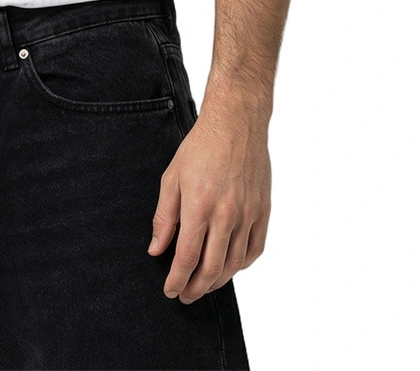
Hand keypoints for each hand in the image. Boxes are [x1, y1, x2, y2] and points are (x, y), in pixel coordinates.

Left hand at [147, 110, 270, 302]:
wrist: (236, 124)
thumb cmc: (200, 148)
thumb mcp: (171, 178)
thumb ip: (164, 217)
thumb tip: (156, 249)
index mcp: (199, 206)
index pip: (186, 258)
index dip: (176, 280)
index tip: (170, 291)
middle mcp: (226, 215)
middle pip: (212, 269)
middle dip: (195, 289)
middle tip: (185, 295)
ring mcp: (248, 215)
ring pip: (234, 264)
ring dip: (218, 282)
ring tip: (204, 285)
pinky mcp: (263, 212)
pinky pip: (254, 250)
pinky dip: (241, 265)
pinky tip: (230, 266)